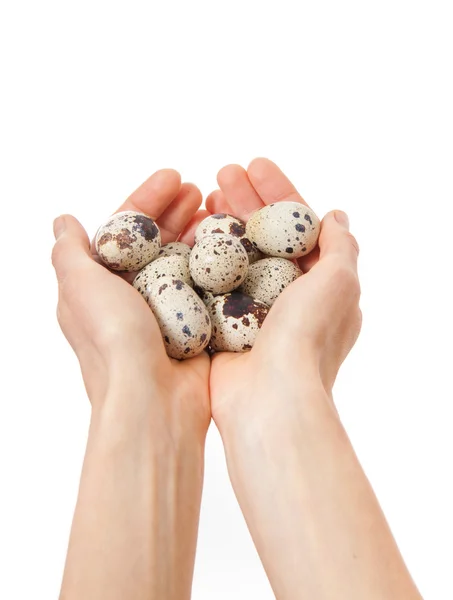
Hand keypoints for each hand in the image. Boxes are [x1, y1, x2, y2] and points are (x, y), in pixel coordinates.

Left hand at [54, 171, 212, 599]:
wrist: (152, 400)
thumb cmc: (112, 342)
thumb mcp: (79, 287)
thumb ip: (70, 252)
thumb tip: (62, 221)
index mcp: (104, 283)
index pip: (125, 228)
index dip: (146, 199)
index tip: (173, 175)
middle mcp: (134, 295)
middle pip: (158, 240)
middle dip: (177, 210)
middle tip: (201, 188)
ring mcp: (168, 310)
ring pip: (186, 259)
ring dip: (200, 231)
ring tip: (218, 207)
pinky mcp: (196, 324)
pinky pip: (209, 284)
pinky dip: (218, 262)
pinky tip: (232, 243)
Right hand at [205, 161, 421, 599]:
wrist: (270, 399)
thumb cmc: (309, 338)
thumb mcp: (340, 283)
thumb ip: (341, 246)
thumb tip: (336, 215)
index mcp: (317, 280)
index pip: (297, 224)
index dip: (278, 190)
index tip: (255, 164)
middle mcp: (285, 292)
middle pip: (263, 233)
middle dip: (244, 199)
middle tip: (221, 172)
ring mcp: (252, 306)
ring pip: (235, 252)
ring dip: (221, 221)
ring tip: (201, 194)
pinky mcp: (224, 320)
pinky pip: (212, 278)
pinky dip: (203, 254)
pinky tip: (187, 230)